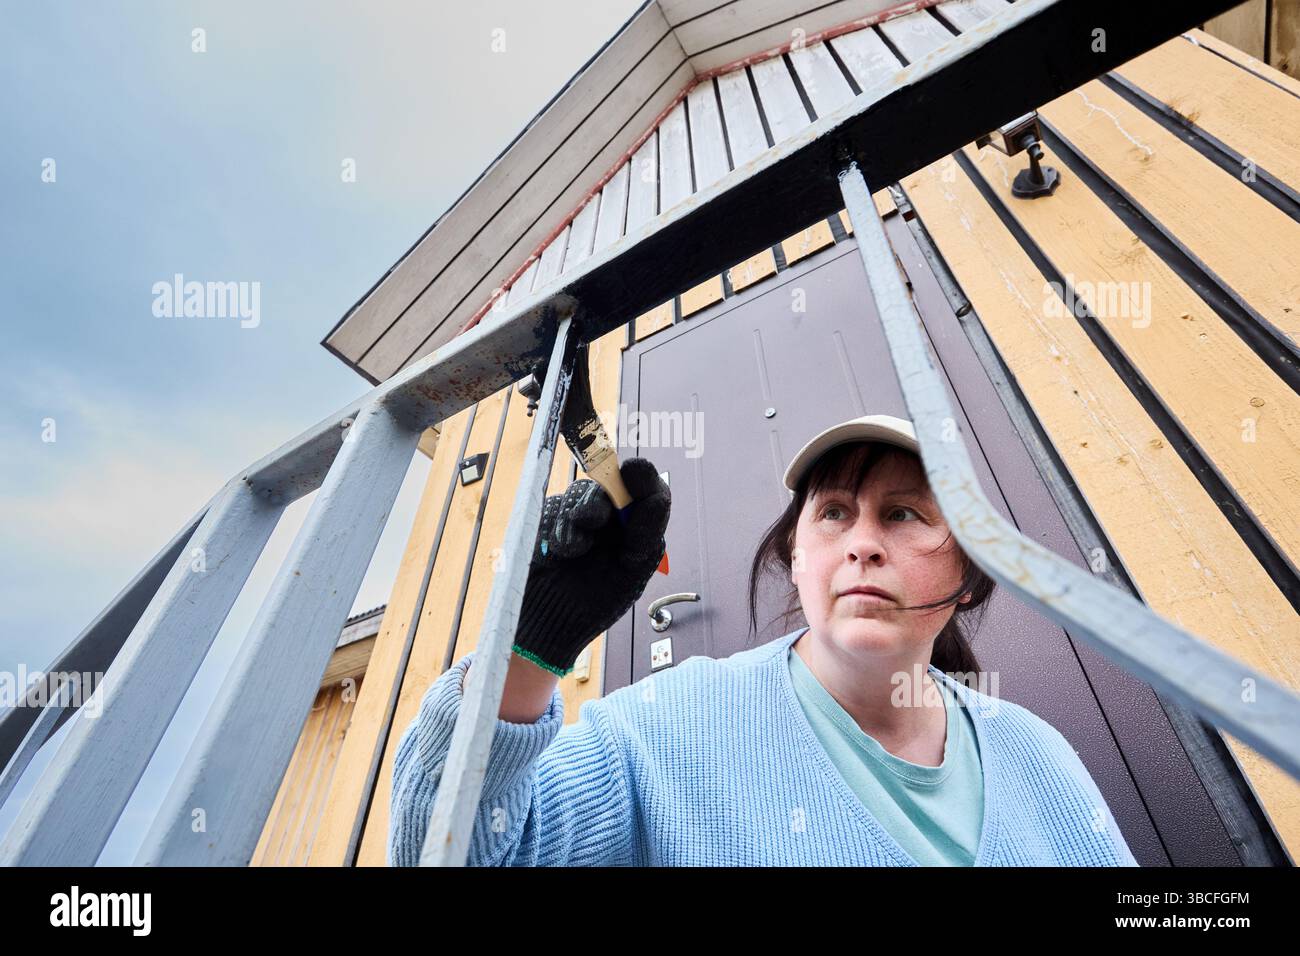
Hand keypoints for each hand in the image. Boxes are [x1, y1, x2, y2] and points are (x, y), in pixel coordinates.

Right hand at [512, 458, 670, 675]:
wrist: (551, 621)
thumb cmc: (597, 602)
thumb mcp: (632, 571)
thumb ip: (646, 533)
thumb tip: (656, 500)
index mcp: (638, 528)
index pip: (650, 491)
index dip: (644, 478)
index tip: (633, 472)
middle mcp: (612, 516)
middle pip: (612, 484)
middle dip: (602, 499)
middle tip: (591, 520)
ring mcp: (580, 515)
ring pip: (582, 492)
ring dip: (579, 519)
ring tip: (574, 551)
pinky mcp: (551, 517)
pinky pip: (556, 507)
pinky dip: (558, 529)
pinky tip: (560, 553)